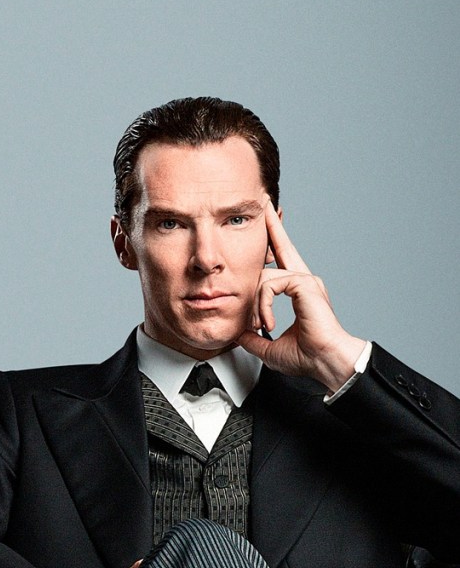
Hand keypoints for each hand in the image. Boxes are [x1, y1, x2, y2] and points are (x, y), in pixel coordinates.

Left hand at [235, 206, 365, 393]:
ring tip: (262, 325)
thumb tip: (239, 335)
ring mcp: (306, 280)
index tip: (269, 220)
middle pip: (283, 245)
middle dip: (272, 224)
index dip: (274, 240)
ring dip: (256, 303)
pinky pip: (270, 285)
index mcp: (298, 291)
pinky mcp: (305, 284)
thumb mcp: (270, 346)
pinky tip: (269, 322)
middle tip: (265, 204)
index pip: (282, 259)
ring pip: (264, 277)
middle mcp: (304, 280)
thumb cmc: (308, 357)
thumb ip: (253, 337)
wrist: (326, 363)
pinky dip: (263, 304)